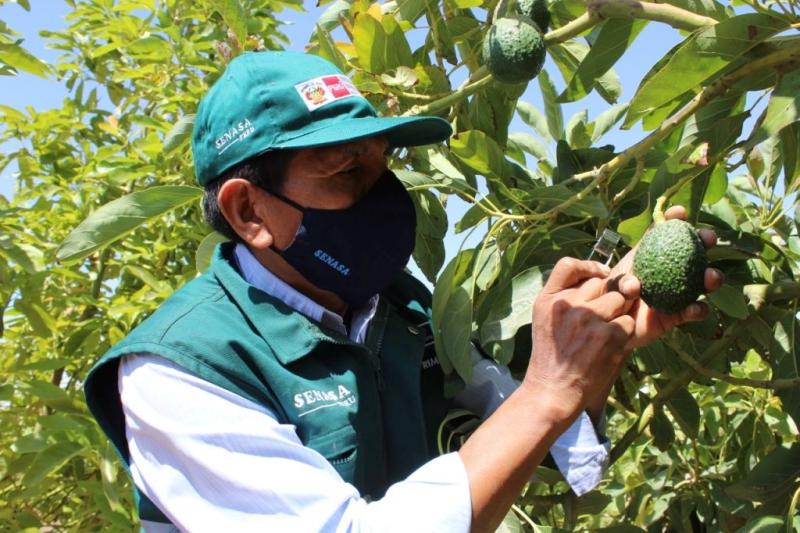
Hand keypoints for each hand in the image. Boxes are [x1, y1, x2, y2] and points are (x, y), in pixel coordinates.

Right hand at [523, 257, 637, 420]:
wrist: (553, 390)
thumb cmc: (551, 355)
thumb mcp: (544, 319)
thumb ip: (564, 296)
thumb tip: (598, 275)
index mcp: (548, 299)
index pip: (569, 265)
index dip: (589, 267)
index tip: (599, 276)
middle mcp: (567, 304)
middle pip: (602, 282)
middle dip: (607, 296)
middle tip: (600, 318)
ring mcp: (590, 319)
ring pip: (620, 300)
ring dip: (618, 315)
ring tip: (603, 334)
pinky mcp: (610, 335)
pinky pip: (629, 322)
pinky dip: (624, 334)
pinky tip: (608, 347)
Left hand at [609, 205, 723, 350]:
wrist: (608, 328)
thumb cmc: (607, 299)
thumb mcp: (610, 285)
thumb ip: (621, 282)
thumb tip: (635, 285)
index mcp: (651, 255)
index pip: (665, 232)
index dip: (675, 220)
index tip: (680, 214)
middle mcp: (668, 270)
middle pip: (693, 251)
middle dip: (704, 241)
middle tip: (708, 238)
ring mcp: (676, 291)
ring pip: (702, 281)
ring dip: (711, 277)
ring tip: (711, 277)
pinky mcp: (677, 314)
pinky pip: (694, 311)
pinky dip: (698, 309)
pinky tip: (696, 308)